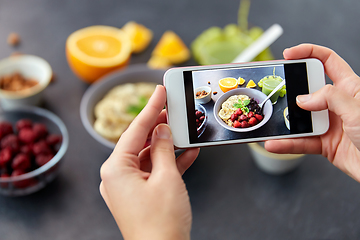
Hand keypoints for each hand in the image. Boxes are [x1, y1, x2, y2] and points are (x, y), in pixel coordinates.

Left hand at [99, 85, 199, 239]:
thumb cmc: (160, 223)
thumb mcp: (166, 178)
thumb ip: (163, 149)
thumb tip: (162, 130)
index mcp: (115, 169)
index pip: (134, 129)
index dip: (150, 107)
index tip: (159, 91)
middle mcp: (116, 176)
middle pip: (139, 141)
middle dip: (158, 126)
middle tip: (172, 108)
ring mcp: (127, 186)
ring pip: (148, 156)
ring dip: (167, 145)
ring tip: (183, 130)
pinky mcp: (139, 194)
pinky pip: (152, 172)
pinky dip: (168, 163)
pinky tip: (186, 153)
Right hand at [265, 44, 359, 181]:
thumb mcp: (358, 110)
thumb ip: (331, 99)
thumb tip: (303, 99)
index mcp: (350, 88)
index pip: (327, 61)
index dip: (308, 53)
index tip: (289, 54)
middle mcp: (337, 104)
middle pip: (307, 90)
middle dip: (290, 90)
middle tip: (275, 91)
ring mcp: (330, 124)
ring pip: (300, 118)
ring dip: (285, 122)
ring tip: (272, 123)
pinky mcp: (324, 143)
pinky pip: (301, 141)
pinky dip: (287, 144)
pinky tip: (275, 143)